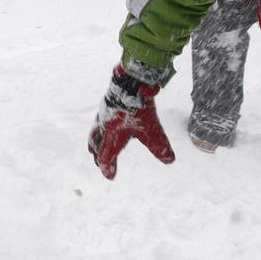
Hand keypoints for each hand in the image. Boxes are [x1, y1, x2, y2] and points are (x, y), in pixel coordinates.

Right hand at [87, 65, 175, 179]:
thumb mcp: (151, 129)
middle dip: (97, 156)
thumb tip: (169, 160)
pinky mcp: (106, 104)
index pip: (106, 156)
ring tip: (91, 147)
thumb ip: (159, 145)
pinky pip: (98, 120)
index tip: (110, 177)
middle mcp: (104, 126)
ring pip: (94, 132)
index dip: (108, 167)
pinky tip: (102, 123)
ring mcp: (103, 114)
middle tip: (98, 163)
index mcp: (112, 135)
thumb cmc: (139, 107)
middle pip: (96, 145)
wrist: (130, 82)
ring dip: (93, 142)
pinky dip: (97, 128)